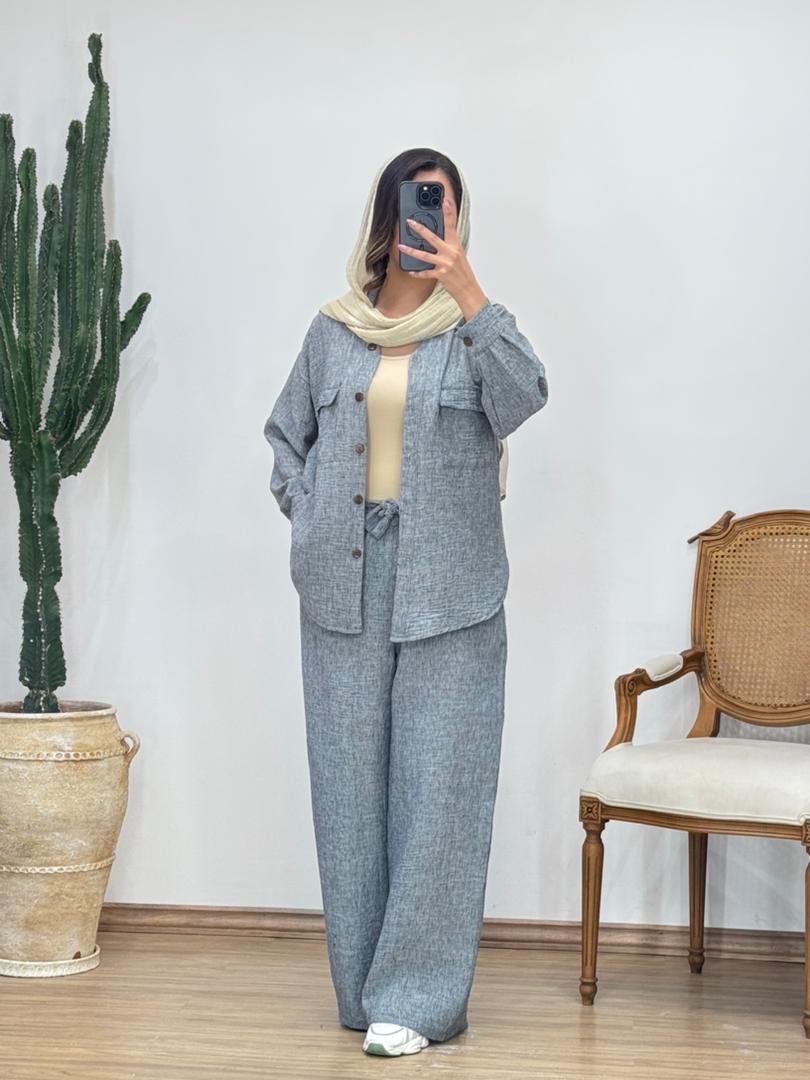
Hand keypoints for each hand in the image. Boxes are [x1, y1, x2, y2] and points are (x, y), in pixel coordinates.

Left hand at [397, 197, 486, 319]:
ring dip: (411, 250)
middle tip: (410, 222)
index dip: (449, 212)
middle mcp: (451, 252)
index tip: (445, 201)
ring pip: (424, 255)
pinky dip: (418, 272)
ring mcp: (445, 263)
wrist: (467, 288)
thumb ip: (448, 245)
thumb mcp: (458, 255)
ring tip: (401, 246)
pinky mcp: (441, 274)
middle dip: (420, 229)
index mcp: (456, 245)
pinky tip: (411, 271)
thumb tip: (436, 238)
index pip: (452, 225)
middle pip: (432, 237)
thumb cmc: (462, 271)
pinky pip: (426, 273)